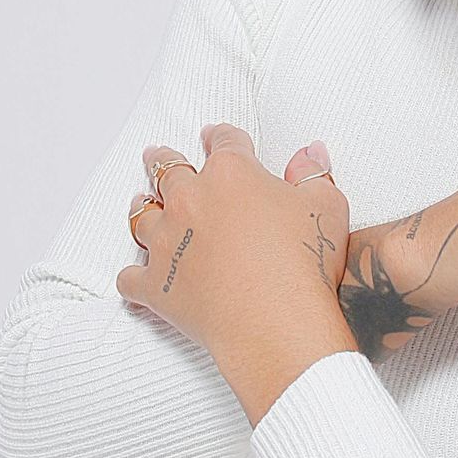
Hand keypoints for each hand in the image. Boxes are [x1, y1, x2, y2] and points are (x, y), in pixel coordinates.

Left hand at [116, 123, 351, 366]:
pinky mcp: (156, 284)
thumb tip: (310, 152)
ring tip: (141, 203)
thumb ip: (313, 175)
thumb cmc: (304, 264)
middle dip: (163, 160)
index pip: (223, 143)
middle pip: (168, 170)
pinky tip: (136, 277)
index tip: (213, 135)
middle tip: (156, 155)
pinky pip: (130, 277)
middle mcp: (190, 200)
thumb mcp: (326, 207)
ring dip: (142, 208)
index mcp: (231, 174)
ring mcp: (168, 242)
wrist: (276, 322)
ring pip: (142, 217)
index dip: (220, 136)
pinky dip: (133, 277)